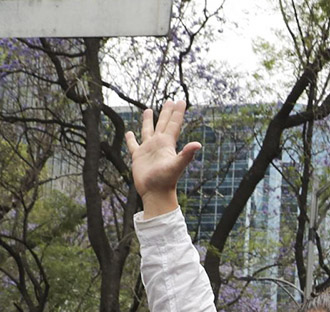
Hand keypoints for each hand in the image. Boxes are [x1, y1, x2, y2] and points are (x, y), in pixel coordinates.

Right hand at [125, 101, 201, 215]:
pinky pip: (133, 145)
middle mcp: (159, 144)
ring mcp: (148, 150)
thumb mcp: (176, 165)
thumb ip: (186, 154)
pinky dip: (131, 139)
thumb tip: (199, 144)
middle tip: (170, 100)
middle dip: (167, 112)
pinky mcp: (138, 157)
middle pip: (163, 124)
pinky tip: (129, 133)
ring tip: (149, 110)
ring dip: (149, 121)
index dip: (177, 113)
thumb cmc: (166, 181)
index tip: (181, 101)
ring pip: (148, 131)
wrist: (155, 193)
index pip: (174, 124)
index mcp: (167, 144)